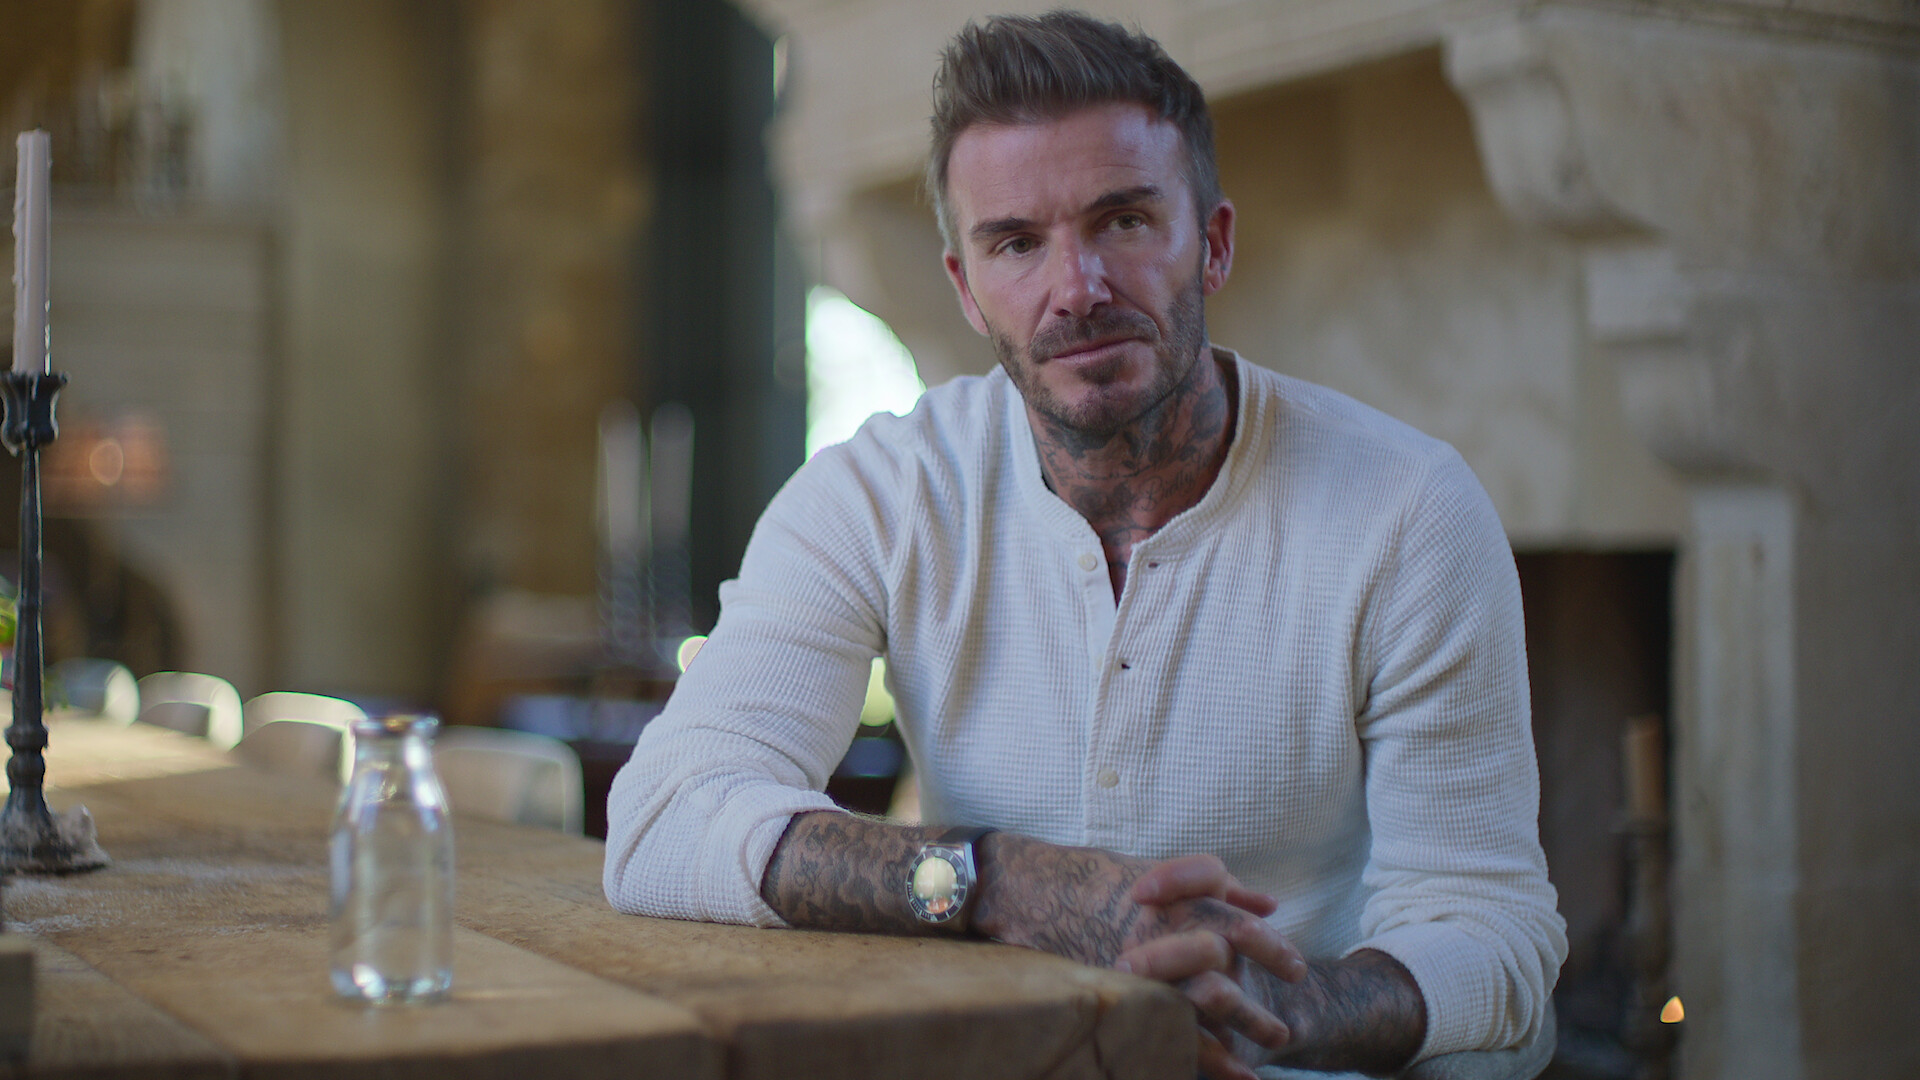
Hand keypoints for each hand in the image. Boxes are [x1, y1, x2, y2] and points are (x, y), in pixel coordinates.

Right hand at [971, 839, 1303, 1077]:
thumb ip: (1213, 887)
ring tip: (1276, 1043)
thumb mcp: (1155, 874)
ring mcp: (1143, 959)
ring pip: (1206, 993)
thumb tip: (1265, 904)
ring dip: (1247, 1020)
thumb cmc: (1089, 882)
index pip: (1231, 912)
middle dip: (1266, 971)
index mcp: (1172, 895)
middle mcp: (1162, 924)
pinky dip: (1205, 1055)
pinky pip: (1170, 1028)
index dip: (1267, 940)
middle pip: (1230, 945)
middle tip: (1292, 1002)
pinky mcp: (1123, 988)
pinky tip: (1234, 1074)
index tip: (1294, 966)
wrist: (1024, 893)